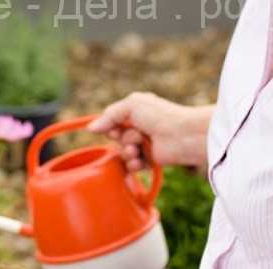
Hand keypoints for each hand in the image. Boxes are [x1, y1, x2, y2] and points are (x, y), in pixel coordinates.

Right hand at [87, 92, 212, 171]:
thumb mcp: (131, 106)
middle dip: (121, 139)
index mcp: (136, 110)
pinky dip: (134, 164)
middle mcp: (140, 126)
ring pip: (123, 152)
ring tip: (137, 149)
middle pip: (116, 137)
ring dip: (127, 152)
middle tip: (134, 137)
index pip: (113, 120)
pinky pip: (133, 165)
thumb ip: (109, 116)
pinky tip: (140, 161)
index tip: (113, 129)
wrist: (182, 136)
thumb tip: (90, 128)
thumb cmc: (160, 116)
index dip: (110, 126)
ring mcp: (145, 143)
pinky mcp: (150, 159)